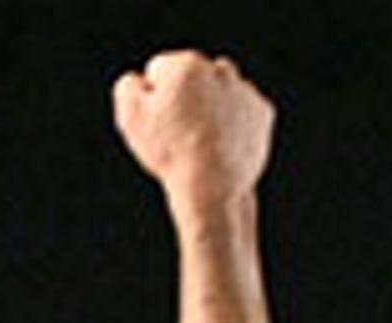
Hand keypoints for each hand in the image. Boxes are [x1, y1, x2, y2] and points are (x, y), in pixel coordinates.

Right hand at [112, 49, 274, 209]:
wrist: (214, 188)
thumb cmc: (171, 152)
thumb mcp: (130, 116)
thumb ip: (128, 85)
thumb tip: (141, 79)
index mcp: (186, 64)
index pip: (161, 71)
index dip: (155, 99)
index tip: (162, 122)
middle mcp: (220, 70)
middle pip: (193, 77)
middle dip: (186, 97)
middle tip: (182, 132)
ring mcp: (245, 91)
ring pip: (219, 92)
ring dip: (211, 106)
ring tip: (203, 139)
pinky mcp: (263, 112)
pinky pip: (241, 111)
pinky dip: (234, 122)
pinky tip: (224, 142)